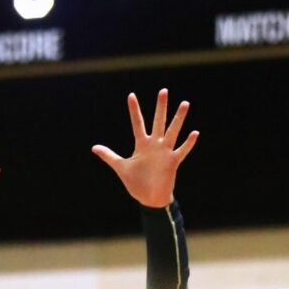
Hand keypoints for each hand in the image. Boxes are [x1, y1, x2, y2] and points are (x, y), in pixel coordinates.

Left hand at [92, 89, 198, 207]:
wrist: (149, 197)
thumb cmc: (136, 182)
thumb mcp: (121, 167)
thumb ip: (109, 156)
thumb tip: (94, 147)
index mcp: (142, 145)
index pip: (137, 123)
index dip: (134, 110)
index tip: (131, 95)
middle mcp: (155, 145)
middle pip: (158, 121)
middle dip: (160, 107)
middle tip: (163, 90)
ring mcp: (164, 152)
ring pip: (172, 131)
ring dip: (178, 119)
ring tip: (184, 103)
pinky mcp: (172, 162)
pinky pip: (182, 150)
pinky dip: (188, 143)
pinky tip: (194, 133)